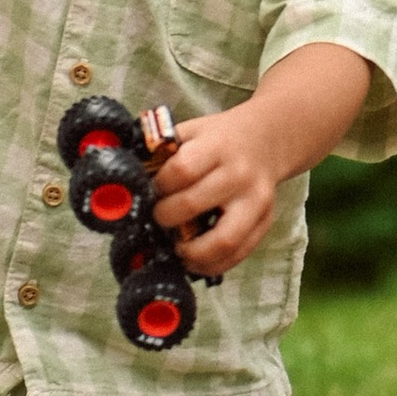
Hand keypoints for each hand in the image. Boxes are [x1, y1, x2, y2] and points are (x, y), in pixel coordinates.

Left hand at [145, 111, 282, 276]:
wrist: (266, 139)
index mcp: (218, 146)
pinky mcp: (266, 221)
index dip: (160, 185)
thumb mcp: (193, 131)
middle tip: (159, 218)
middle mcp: (240, 174)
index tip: (152, 190)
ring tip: (178, 249)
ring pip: (223, 240)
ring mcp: (256, 201)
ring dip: (192, 253)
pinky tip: (196, 259)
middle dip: (166, 217)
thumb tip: (130, 178)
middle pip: (194, 204)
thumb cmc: (219, 138)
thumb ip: (165, 151)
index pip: (182, 169)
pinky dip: (214, 264)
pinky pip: (239, 253)